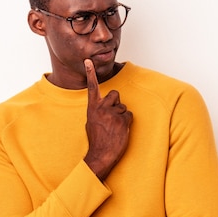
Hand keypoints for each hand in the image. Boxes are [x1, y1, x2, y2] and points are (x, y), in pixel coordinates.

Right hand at [83, 59, 132, 180]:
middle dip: (116, 103)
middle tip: (112, 116)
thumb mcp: (91, 122)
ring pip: (123, 107)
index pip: (92, 87)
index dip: (90, 73)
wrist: (101, 155)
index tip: (88, 61)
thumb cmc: (96, 139)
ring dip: (121, 116)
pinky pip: (129, 115)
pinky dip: (127, 122)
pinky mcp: (122, 120)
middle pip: (115, 94)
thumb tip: (105, 106)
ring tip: (115, 128)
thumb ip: (97, 110)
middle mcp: (101, 108)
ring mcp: (112, 113)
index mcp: (92, 108)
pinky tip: (120, 131)